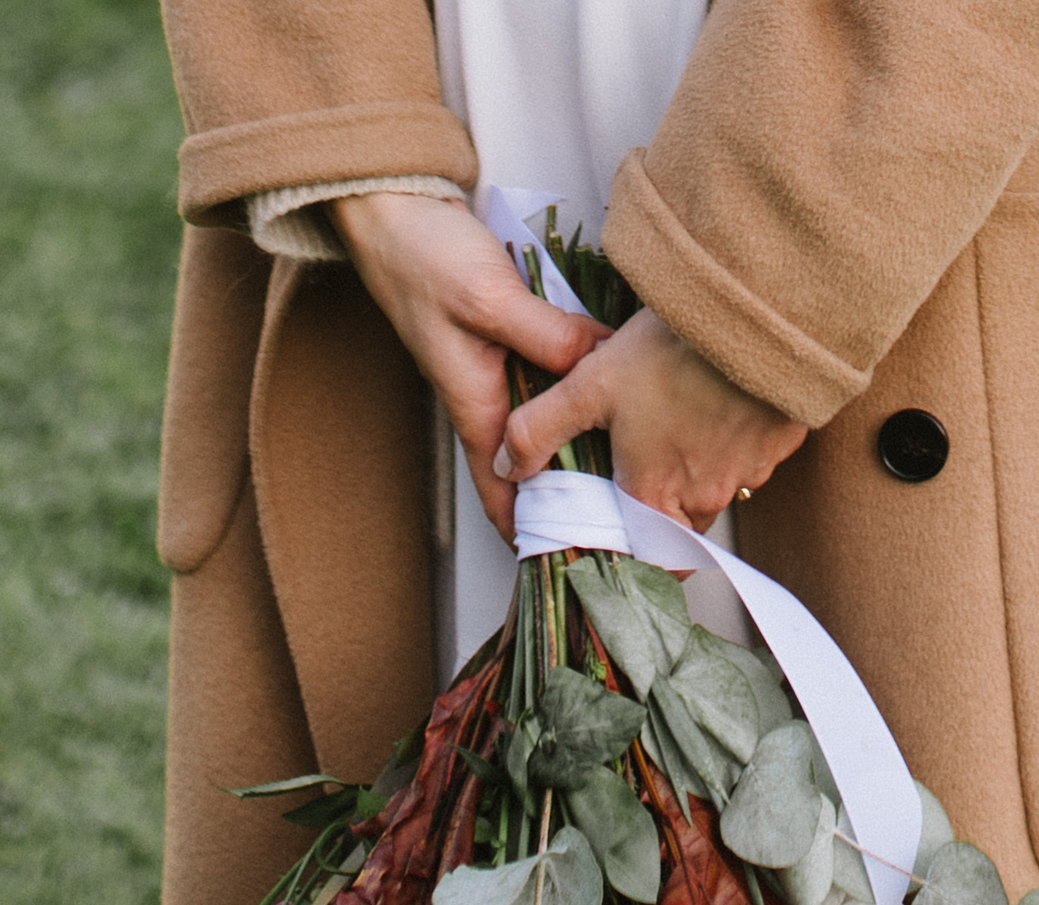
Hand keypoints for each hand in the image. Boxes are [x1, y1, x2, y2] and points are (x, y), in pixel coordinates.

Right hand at [329, 191, 607, 541]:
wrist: (394, 209)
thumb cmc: (424, 258)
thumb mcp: (490, 299)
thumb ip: (548, 337)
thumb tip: (603, 366)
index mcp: (475, 406)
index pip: (503, 495)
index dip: (538, 533)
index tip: (585, 559)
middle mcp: (489, 398)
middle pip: (537, 467)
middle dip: (579, 496)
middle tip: (637, 514)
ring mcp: (503, 369)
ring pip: (551, 422)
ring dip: (588, 441)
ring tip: (645, 460)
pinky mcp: (515, 339)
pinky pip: (554, 378)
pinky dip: (583, 390)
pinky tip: (624, 385)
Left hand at [495, 310, 806, 532]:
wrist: (758, 315)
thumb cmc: (673, 353)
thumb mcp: (589, 385)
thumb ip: (540, 429)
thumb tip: (506, 467)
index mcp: (658, 495)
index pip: (648, 558)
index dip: (634, 555)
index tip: (619, 539)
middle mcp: (708, 495)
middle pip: (680, 522)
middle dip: (659, 505)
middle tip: (638, 468)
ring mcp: (751, 469)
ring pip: (716, 485)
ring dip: (695, 466)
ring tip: (674, 422)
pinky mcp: (779, 440)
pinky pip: (749, 453)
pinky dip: (731, 438)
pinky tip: (714, 401)